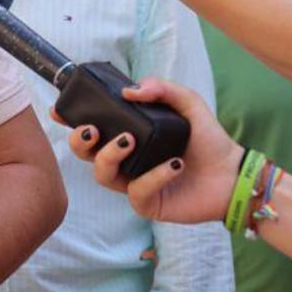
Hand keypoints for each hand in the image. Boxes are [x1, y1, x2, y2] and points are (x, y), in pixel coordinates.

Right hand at [58, 78, 242, 223]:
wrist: (232, 174)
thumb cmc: (208, 140)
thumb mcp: (187, 103)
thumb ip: (161, 88)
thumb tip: (129, 90)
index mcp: (127, 134)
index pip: (89, 127)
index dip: (69, 120)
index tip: (59, 111)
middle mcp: (124, 158)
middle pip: (84, 153)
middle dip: (79, 141)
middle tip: (94, 129)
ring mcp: (133, 182)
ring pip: (102, 174)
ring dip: (110, 155)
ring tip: (131, 141)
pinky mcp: (147, 203)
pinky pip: (137, 191)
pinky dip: (153, 176)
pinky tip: (174, 165)